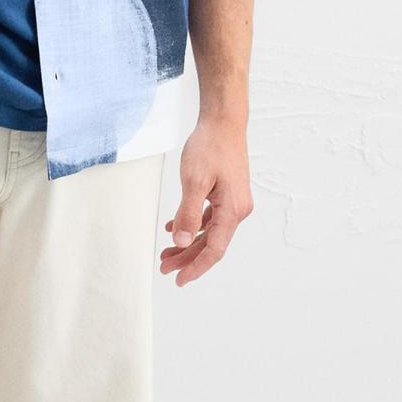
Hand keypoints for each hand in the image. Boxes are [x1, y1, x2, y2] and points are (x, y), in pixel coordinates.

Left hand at [160, 118, 252, 286]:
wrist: (223, 122)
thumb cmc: (210, 147)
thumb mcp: (193, 182)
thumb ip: (187, 214)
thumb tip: (181, 241)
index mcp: (232, 211)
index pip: (214, 250)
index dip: (196, 267)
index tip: (179, 280)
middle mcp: (237, 210)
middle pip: (211, 244)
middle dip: (187, 258)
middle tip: (164, 267)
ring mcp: (233, 202)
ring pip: (208, 232)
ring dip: (187, 243)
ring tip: (166, 253)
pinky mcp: (226, 194)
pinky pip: (209, 218)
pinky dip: (192, 225)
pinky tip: (173, 228)